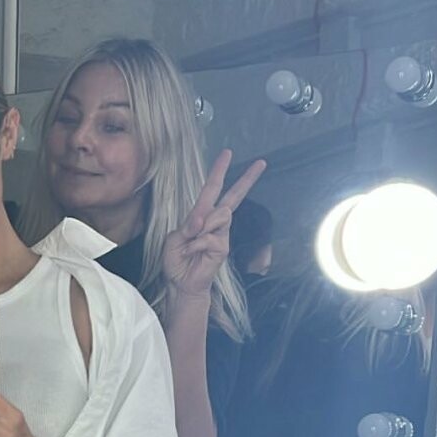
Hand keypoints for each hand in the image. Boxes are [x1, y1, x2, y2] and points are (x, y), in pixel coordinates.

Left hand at [161, 149, 266, 301]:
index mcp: (201, 214)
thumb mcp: (174, 239)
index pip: (212, 189)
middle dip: (246, 179)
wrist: (180, 283)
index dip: (219, 171)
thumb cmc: (176, 260)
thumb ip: (188, 225)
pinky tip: (192, 252)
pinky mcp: (223, 247)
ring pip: (220, 215)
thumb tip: (203, 219)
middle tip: (261, 162)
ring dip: (201, 227)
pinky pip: (210, 236)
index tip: (228, 153)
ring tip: (191, 242)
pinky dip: (196, 244)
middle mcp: (214, 221)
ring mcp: (221, 234)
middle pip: (233, 196)